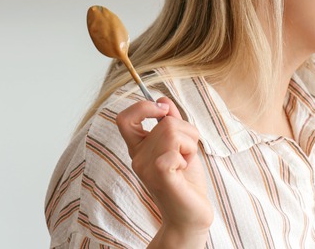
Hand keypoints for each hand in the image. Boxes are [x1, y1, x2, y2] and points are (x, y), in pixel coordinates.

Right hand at [116, 97, 212, 243]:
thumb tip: (163, 99)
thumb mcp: (181, 145)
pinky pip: (175, 148)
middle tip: (188, 153)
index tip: (164, 110)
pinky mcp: (159, 175)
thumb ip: (172, 122)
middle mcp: (138, 158)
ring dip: (190, 144)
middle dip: (188, 132)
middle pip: (165, 122)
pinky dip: (187, 155)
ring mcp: (146, 167)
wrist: (191, 214)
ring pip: (173, 131)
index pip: (124, 118)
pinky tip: (183, 171)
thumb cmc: (186, 181)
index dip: (143, 106)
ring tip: (186, 162)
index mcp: (139, 149)